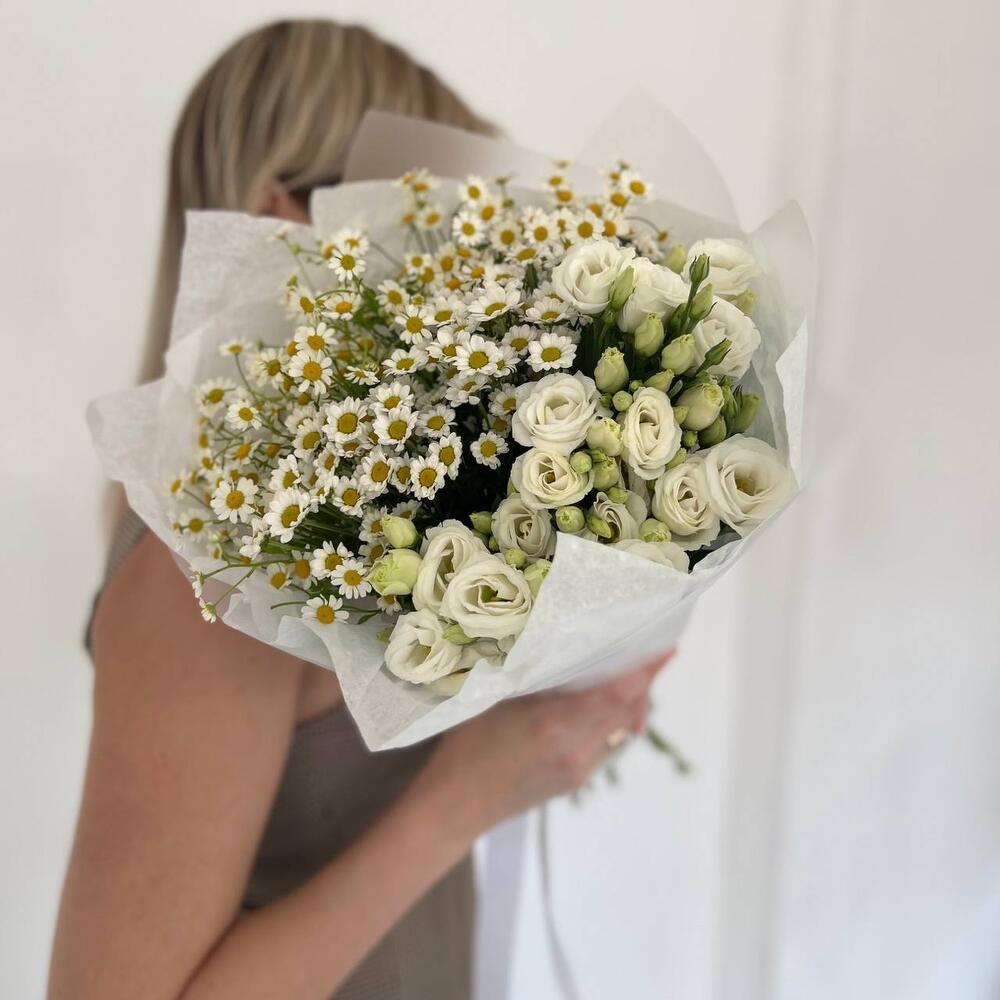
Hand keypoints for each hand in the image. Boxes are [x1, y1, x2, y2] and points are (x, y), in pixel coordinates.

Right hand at [415, 649, 674, 842]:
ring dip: (631, 702)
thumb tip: (569, 648)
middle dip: (644, 681)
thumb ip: (536, 678)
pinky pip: (608, 744)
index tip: (667, 648)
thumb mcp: (496, 698)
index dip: (646, 671)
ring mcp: (580, 769)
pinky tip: (603, 704)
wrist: (455, 805)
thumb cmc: (467, 743)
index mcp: (555, 725)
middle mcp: (576, 750)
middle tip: (649, 650)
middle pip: (627, 710)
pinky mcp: (577, 780)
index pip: (616, 694)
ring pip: (621, 729)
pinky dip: (614, 720)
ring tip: (630, 673)